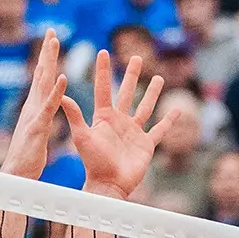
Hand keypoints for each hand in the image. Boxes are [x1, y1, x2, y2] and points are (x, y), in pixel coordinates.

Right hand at [0, 33, 67, 179]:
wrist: (16, 175)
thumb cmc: (27, 157)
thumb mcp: (37, 132)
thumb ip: (41, 118)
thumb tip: (44, 109)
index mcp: (35, 107)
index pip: (42, 78)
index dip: (47, 60)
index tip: (51, 40)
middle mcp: (32, 106)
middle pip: (41, 74)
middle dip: (46, 52)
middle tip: (52, 31)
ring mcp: (34, 114)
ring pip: (42, 83)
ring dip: (48, 62)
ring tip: (54, 43)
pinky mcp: (37, 126)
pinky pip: (48, 106)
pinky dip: (55, 91)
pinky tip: (62, 77)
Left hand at [58, 50, 181, 198]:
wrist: (109, 185)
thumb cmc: (93, 163)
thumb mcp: (82, 136)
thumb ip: (74, 115)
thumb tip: (61, 93)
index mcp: (104, 117)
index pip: (103, 88)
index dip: (103, 70)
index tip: (103, 52)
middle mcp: (119, 121)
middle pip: (127, 92)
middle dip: (131, 75)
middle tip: (136, 58)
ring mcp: (134, 132)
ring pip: (145, 107)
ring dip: (152, 93)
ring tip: (158, 77)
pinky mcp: (146, 145)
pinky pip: (160, 129)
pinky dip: (169, 121)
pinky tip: (177, 111)